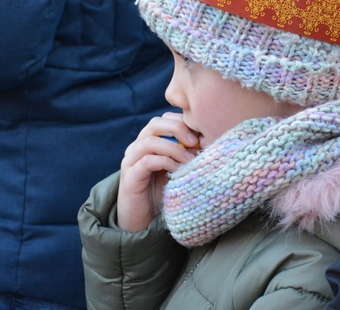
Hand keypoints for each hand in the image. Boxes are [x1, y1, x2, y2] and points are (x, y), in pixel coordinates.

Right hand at [116, 113, 198, 231]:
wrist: (141, 220)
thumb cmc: (162, 193)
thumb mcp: (178, 169)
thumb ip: (187, 154)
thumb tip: (209, 141)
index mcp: (149, 141)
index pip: (165, 119)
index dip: (183, 121)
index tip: (202, 134)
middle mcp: (137, 147)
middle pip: (155, 123)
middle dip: (178, 128)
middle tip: (195, 142)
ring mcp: (131, 161)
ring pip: (150, 141)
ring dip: (174, 148)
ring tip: (190, 160)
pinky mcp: (129, 176)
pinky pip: (147, 161)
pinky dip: (166, 162)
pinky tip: (178, 171)